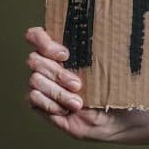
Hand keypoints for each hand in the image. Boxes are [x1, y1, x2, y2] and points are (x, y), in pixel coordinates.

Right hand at [23, 26, 139, 141]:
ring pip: (35, 80)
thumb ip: (99, 47)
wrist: (114, 117)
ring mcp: (41, 84)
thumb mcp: (109, 65)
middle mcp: (47, 64)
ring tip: (78, 103)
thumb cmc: (113, 88)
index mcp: (61, 49)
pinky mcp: (38, 103)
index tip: (66, 54)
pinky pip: (33, 98)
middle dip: (58, 74)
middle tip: (78, 85)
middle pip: (34, 59)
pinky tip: (67, 110)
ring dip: (58, 92)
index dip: (43, 42)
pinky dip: (52, 104)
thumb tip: (104, 31)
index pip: (36, 36)